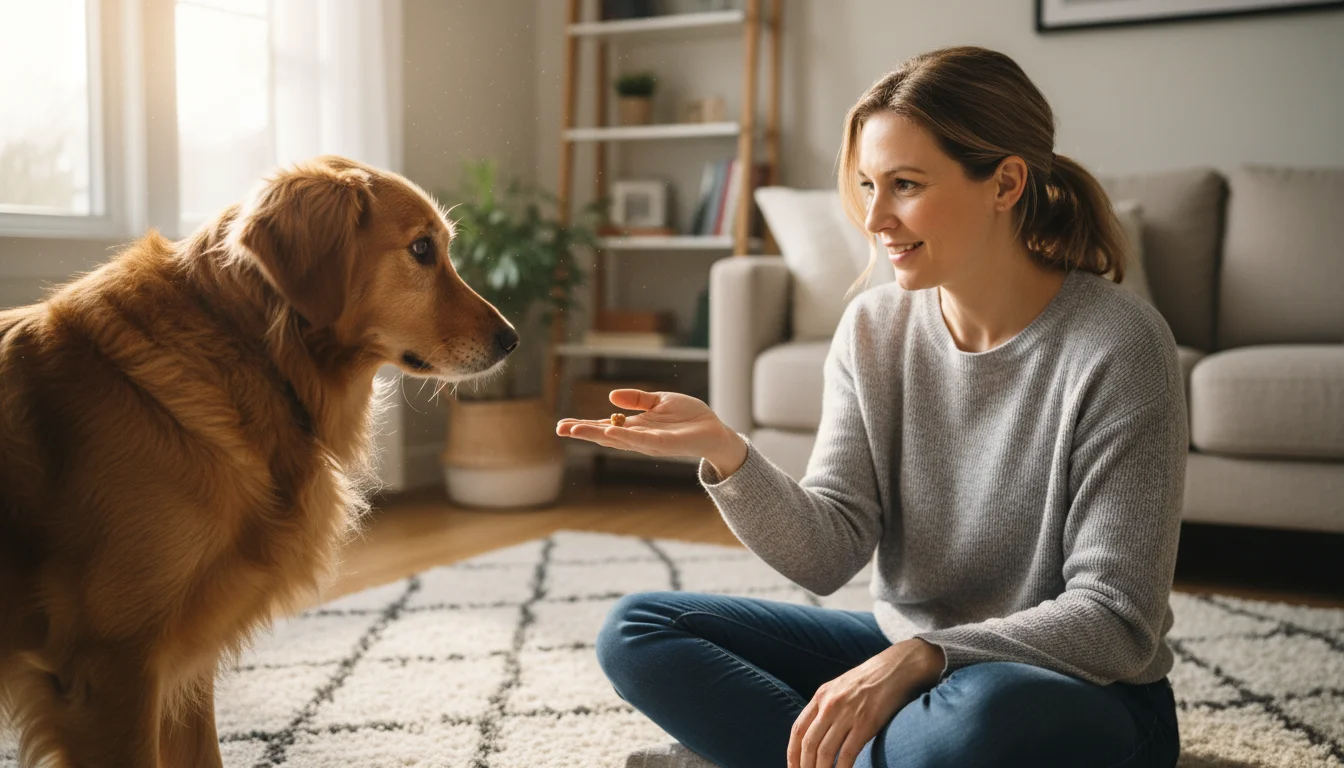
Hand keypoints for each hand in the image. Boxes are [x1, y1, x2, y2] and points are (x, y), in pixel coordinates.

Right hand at [556, 389, 747, 476]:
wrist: (714, 430)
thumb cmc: (689, 416)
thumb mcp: (659, 401)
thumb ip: (637, 400)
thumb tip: (611, 397)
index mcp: (636, 426)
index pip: (605, 426)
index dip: (585, 425)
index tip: (563, 424)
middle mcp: (638, 437)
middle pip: (605, 435)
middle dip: (583, 432)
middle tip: (559, 429)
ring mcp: (648, 442)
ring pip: (617, 439)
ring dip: (596, 434)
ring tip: (575, 429)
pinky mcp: (661, 444)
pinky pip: (639, 440)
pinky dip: (623, 436)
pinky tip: (608, 430)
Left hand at [788, 639, 944, 767]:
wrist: (897, 667)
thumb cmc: (870, 679)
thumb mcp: (840, 686)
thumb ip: (826, 706)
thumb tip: (816, 731)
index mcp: (821, 695)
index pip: (798, 730)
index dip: (792, 753)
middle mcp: (830, 704)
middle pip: (808, 743)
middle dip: (804, 767)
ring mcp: (847, 714)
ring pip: (825, 751)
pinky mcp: (866, 724)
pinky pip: (847, 753)